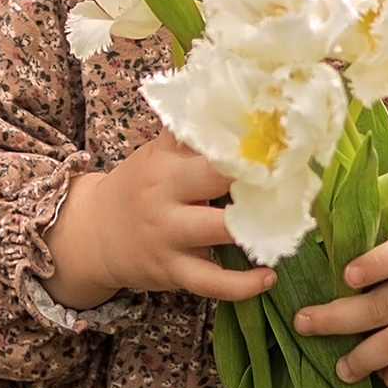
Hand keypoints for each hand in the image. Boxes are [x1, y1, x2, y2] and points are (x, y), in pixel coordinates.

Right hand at [49, 137, 275, 310]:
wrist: (93, 234)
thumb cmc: (139, 187)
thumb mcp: (158, 154)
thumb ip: (194, 136)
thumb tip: (245, 103)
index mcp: (166, 158)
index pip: (207, 137)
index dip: (246, 136)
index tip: (283, 134)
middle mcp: (165, 192)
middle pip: (216, 176)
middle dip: (256, 175)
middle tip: (294, 176)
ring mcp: (169, 233)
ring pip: (220, 229)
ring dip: (258, 228)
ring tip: (292, 226)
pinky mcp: (172, 270)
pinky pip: (211, 282)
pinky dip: (242, 285)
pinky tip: (269, 276)